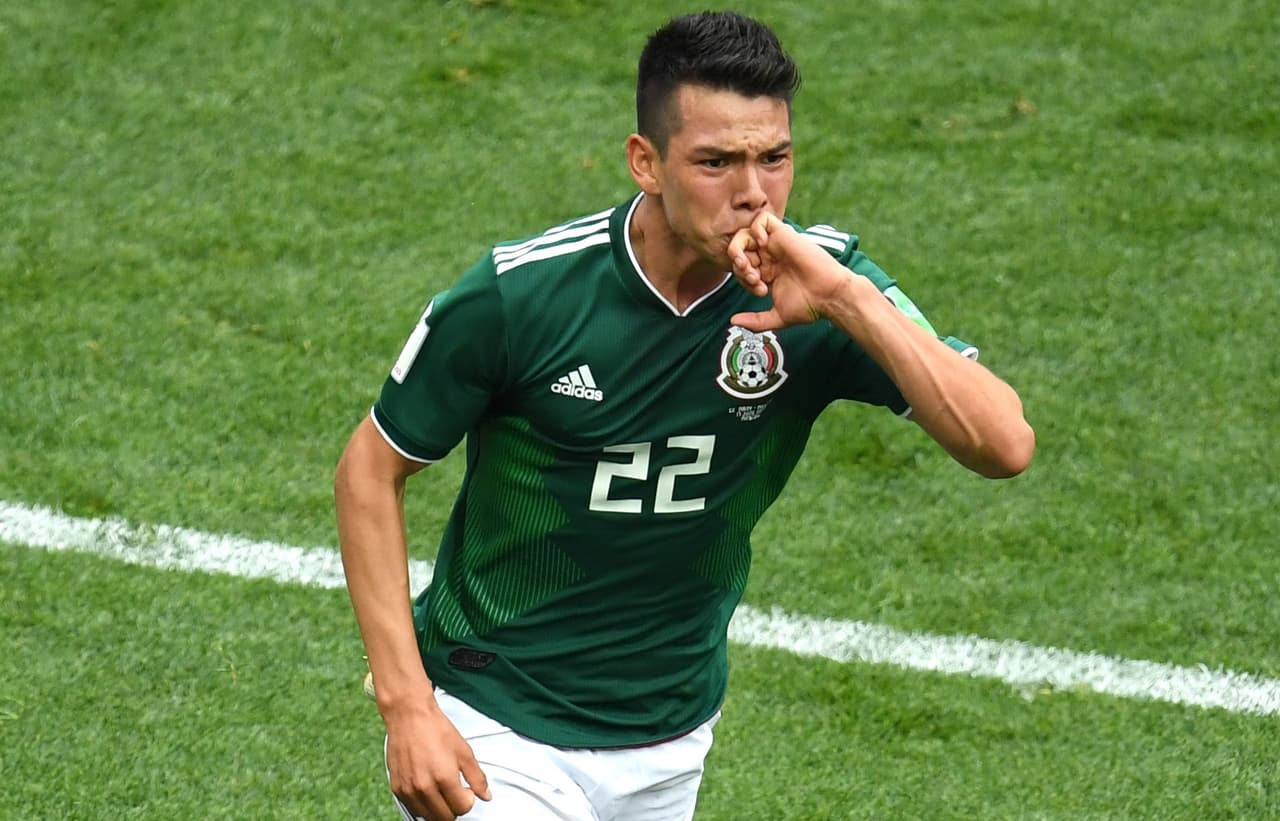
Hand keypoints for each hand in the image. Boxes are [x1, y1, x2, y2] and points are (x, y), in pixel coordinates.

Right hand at [384, 703, 491, 819]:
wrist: (409, 717)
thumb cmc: (437, 730)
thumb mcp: (464, 751)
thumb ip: (477, 777)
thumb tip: (486, 796)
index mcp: (444, 778)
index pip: (462, 809)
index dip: (468, 800)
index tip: (467, 790)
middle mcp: (424, 788)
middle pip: (445, 817)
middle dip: (454, 808)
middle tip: (455, 792)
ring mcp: (408, 790)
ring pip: (428, 816)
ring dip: (438, 809)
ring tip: (441, 789)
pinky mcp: (397, 788)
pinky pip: (413, 808)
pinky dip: (423, 804)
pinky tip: (428, 788)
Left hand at [727, 212, 853, 330]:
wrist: (829, 295)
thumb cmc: (809, 305)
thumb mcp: (777, 317)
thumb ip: (755, 321)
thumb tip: (733, 321)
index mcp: (767, 272)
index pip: (742, 268)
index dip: (743, 279)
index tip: (761, 291)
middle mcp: (770, 257)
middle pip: (740, 250)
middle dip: (739, 265)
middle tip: (753, 277)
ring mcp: (776, 244)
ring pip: (745, 233)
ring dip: (739, 247)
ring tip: (750, 264)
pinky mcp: (784, 234)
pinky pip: (762, 219)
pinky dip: (755, 229)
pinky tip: (761, 245)